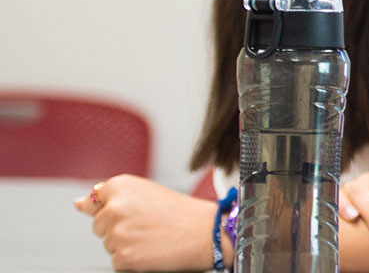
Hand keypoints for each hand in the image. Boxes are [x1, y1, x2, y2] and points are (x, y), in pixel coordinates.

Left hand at [72, 174, 215, 271]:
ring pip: (109, 245)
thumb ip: (109, 197)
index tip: (135, 213)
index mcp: (119, 186)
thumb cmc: (182, 212)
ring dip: (127, 245)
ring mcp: (118, 234)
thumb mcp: (145, 193)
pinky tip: (153, 251)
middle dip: (119, 229)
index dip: (117, 210)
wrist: (210, 233)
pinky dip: (134, 260)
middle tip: (150, 226)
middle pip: (100, 227)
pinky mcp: (123, 257)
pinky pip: (117, 262)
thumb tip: (78, 203)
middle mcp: (114, 208)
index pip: (93, 203)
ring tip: (154, 238)